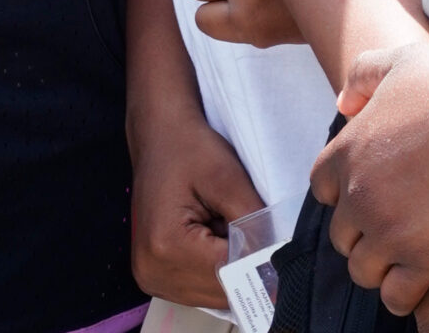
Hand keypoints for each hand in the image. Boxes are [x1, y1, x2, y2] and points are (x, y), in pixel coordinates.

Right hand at [129, 95, 265, 309]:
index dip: (258, 262)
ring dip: (229, 269)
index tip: (277, 245)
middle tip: (250, 229)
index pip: (229, 275)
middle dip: (243, 266)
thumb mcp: (228, 177)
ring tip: (224, 227)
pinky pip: (199, 289)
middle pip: (220, 291)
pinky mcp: (154, 277)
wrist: (158, 134)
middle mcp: (152, 271)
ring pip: (212, 295)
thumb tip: (277, 261)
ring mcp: (151, 278)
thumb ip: (254, 223)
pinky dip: (215, 270)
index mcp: (166, 246)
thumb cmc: (191, 148)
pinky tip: (213, 238)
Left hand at [313, 39, 428, 315]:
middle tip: (392, 226)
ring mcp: (390, 231)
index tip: (367, 192)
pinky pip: (396, 298)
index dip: (341, 191)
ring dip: (379, 266)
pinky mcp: (427, 260)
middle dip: (362, 232)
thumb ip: (363, 76)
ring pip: (362, 271)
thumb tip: (343, 104)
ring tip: (403, 257)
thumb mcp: (401, 61)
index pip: (321, 187)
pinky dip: (402, 295)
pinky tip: (420, 279)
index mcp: (349, 150)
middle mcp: (360, 195)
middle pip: (341, 235)